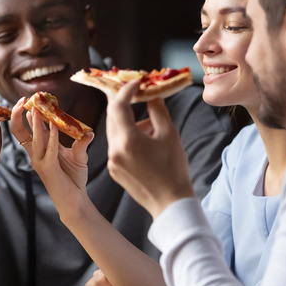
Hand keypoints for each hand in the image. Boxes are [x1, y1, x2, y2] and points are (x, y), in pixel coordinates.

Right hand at [10, 98, 93, 221]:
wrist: (75, 200)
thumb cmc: (73, 178)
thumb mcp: (78, 155)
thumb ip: (80, 142)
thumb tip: (88, 131)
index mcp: (39, 149)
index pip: (23, 129)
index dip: (23, 114)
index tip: (30, 99)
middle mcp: (36, 154)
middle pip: (18, 132)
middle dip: (18, 114)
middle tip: (26, 99)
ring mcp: (40, 161)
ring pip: (33, 138)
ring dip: (36, 122)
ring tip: (38, 107)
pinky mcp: (48, 169)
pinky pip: (49, 150)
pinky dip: (52, 137)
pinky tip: (55, 126)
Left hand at [105, 80, 193, 217]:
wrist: (170, 203)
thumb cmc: (173, 169)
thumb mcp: (169, 134)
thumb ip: (157, 110)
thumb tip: (150, 95)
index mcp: (127, 140)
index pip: (119, 105)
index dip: (127, 90)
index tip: (137, 82)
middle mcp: (114, 150)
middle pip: (113, 117)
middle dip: (125, 104)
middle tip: (138, 95)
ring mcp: (112, 161)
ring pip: (115, 131)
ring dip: (128, 122)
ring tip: (151, 124)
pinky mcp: (114, 170)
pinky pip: (117, 146)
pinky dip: (127, 137)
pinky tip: (145, 140)